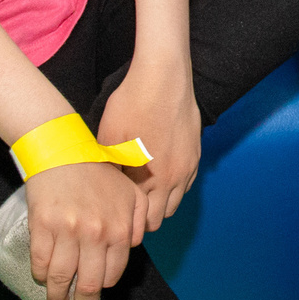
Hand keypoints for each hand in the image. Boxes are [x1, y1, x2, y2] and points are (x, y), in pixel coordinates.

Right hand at [22, 159, 142, 299]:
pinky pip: (40, 263)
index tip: (97, 294)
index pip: (113, 274)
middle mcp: (95, 234)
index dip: (104, 288)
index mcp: (118, 228)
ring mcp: (67, 232)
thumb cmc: (97, 170)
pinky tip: (43, 279)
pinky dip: (41, 276)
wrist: (62, 150)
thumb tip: (133, 244)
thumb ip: (138, 218)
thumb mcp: (129, 191)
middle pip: (89, 284)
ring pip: (61, 280)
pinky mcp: (43, 227)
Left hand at [100, 59, 201, 231]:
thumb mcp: (109, 139)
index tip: (116, 216)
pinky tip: (159, 171)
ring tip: (142, 188)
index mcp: (150, 180)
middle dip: (144, 216)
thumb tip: (102, 189)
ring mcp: (188, 166)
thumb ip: (108, 170)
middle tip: (126, 204)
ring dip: (160, 201)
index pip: (142, 222)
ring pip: (175, 201)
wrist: (163, 76)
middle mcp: (174, 179)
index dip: (128, 223)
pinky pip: (186, 183)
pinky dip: (173, 185)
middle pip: (160, 217)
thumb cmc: (133, 104)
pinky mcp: (196, 153)